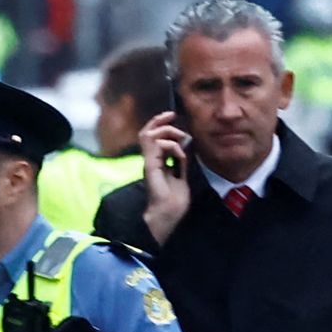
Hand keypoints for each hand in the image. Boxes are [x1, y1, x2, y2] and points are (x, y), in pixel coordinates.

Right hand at [136, 113, 193, 245]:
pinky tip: (181, 155)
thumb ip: (181, 163)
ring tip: (180, 137)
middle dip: (160, 120)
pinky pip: (156, 146)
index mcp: (156, 162)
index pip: (152, 137)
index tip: (173, 117)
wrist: (167, 215)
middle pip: (146, 132)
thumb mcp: (181, 176)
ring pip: (148, 135)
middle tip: (172, 116)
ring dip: (166, 131)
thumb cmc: (174, 201)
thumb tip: (185, 149)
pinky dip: (171, 145)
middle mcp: (150, 160)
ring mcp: (148, 163)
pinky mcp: (150, 166)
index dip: (161, 125)